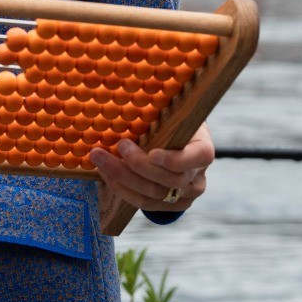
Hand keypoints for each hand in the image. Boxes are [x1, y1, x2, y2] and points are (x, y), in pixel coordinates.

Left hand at [89, 121, 213, 213]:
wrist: (172, 144)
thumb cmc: (168, 122)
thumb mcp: (170, 114)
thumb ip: (159, 114)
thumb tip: (128, 95)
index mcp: (202, 150)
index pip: (199, 157)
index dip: (176, 159)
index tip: (153, 153)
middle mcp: (197, 177)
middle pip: (171, 180)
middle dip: (139, 165)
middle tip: (118, 146)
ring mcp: (184, 196)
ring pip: (152, 194)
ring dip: (121, 176)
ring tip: (99, 157)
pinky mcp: (167, 206)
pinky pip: (142, 202)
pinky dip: (121, 188)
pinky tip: (104, 172)